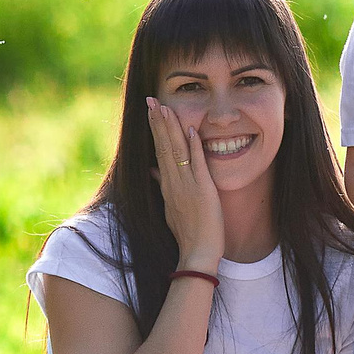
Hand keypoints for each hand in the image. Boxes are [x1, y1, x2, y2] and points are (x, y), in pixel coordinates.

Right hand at [148, 98, 224, 268]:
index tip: (151, 112)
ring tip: (164, 107)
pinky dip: (195, 146)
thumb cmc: (188, 232)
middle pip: (163, 146)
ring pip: (176, 151)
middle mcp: (173, 183)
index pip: (159, 151)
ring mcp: (187, 185)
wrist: (197, 253)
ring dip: (171, 128)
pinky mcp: (202, 190)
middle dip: (157, 122)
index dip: (155, 130)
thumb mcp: (171, 208)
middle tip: (151, 100)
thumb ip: (162, 186)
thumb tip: (152, 170)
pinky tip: (192, 129)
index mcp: (167, 185)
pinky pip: (197, 164)